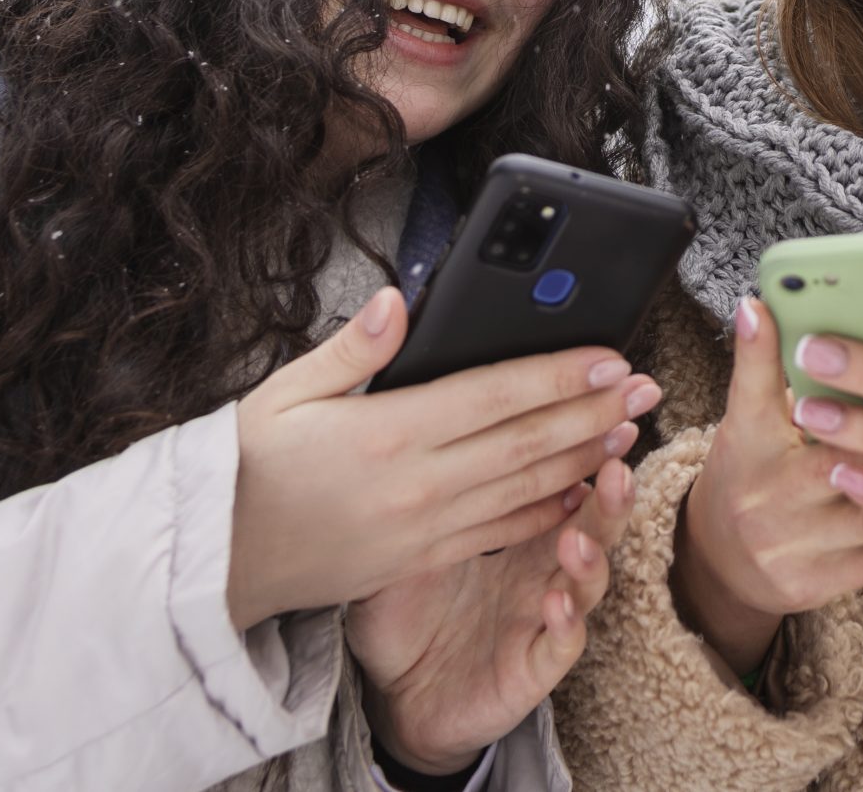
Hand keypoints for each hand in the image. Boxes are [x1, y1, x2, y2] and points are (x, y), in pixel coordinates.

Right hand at [228, 286, 659, 629]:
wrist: (216, 561)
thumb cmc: (249, 466)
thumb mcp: (286, 391)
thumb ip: (352, 347)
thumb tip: (399, 301)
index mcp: (388, 431)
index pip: (496, 395)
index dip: (559, 374)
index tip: (609, 355)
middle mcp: (417, 483)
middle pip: (527, 441)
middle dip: (594, 410)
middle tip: (646, 386)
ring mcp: (424, 529)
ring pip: (527, 489)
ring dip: (586, 457)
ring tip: (630, 429)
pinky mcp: (422, 560)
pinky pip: (501, 533)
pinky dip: (549, 511)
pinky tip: (581, 490)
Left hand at [351, 456, 635, 775]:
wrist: (395, 696)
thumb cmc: (403, 613)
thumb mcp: (406, 545)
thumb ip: (422, 497)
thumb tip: (404, 426)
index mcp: (516, 534)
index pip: (562, 485)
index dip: (584, 453)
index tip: (601, 419)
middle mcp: (541, 571)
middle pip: (594, 526)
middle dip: (612, 497)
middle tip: (616, 464)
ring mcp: (542, 619)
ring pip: (589, 583)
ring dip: (592, 557)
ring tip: (579, 535)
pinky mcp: (533, 668)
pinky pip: (562, 645)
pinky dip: (566, 624)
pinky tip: (557, 603)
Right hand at [672, 298, 862, 673]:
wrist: (720, 564)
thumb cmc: (750, 472)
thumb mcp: (748, 419)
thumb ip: (764, 369)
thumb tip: (762, 303)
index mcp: (743, 446)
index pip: (752, 391)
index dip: (764, 353)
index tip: (790, 318)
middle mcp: (765, 499)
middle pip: (834, 459)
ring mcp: (794, 547)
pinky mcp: (822, 583)